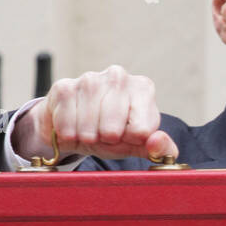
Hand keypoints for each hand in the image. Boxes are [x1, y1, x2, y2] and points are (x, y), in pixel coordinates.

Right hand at [14, 64, 178, 162]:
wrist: (78, 125)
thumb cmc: (114, 133)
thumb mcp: (139, 144)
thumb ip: (160, 149)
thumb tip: (157, 142)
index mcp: (143, 88)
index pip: (141, 130)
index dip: (129, 141)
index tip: (125, 135)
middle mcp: (118, 76)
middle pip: (113, 130)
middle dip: (107, 141)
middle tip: (104, 136)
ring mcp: (90, 78)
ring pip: (89, 128)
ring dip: (87, 139)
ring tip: (89, 133)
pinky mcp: (64, 86)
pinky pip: (66, 124)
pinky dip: (68, 135)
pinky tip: (73, 128)